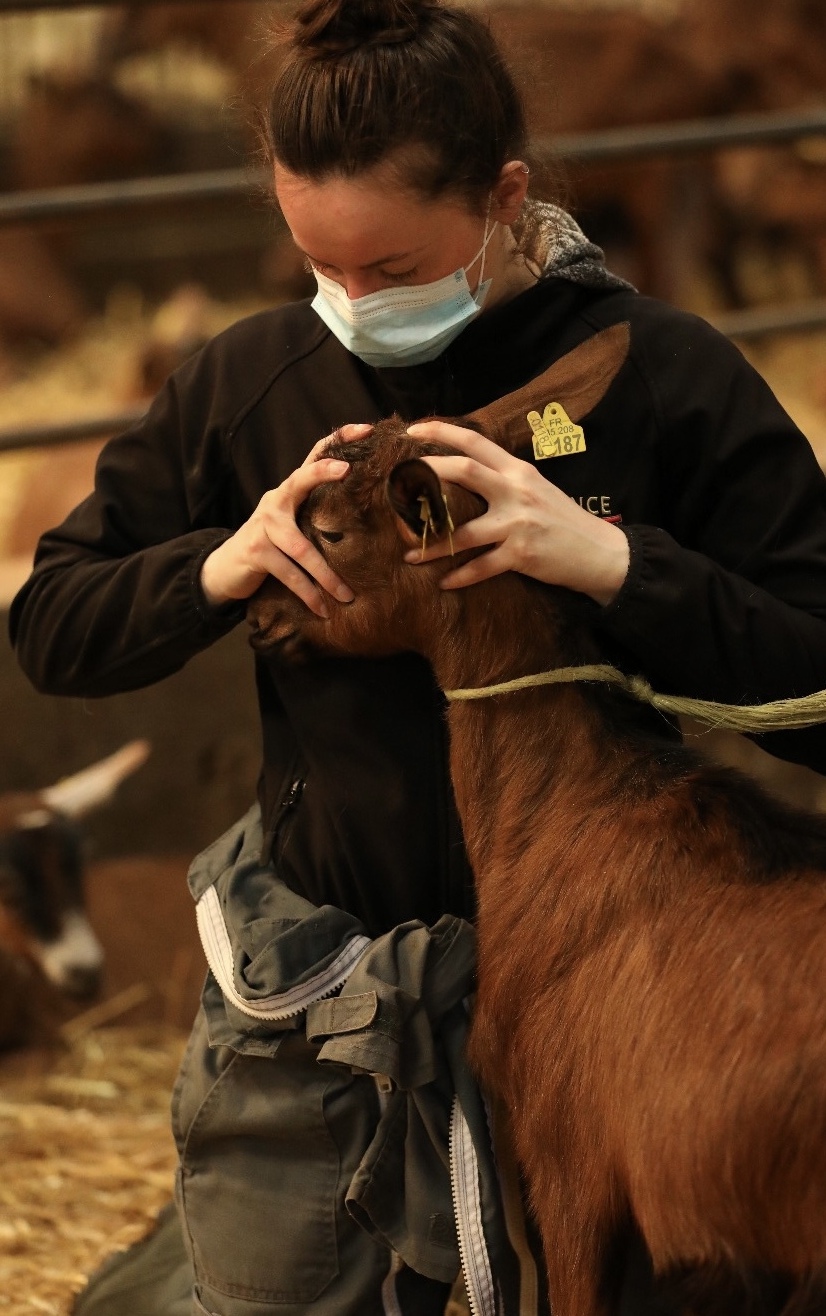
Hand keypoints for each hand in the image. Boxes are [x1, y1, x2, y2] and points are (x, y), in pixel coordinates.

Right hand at [200, 424, 372, 616]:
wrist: (227, 569)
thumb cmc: (270, 546)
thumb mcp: (293, 524)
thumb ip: (317, 513)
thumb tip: (366, 513)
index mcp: (289, 492)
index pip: (313, 456)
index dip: (337, 439)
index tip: (365, 429)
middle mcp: (275, 501)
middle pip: (300, 481)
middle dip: (322, 472)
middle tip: (348, 471)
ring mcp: (263, 526)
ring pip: (302, 548)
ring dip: (327, 577)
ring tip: (348, 595)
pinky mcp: (256, 551)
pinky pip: (289, 574)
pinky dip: (308, 594)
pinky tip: (323, 610)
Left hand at [406, 421, 629, 606]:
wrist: (599, 552)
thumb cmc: (563, 520)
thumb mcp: (536, 489)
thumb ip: (503, 480)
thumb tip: (463, 474)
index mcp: (517, 470)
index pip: (475, 441)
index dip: (441, 432)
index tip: (412, 430)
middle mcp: (516, 490)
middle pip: (464, 471)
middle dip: (426, 474)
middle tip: (397, 484)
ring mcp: (518, 522)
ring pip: (463, 531)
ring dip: (432, 544)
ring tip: (410, 554)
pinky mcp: (521, 554)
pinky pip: (481, 567)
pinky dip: (460, 576)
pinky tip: (443, 582)